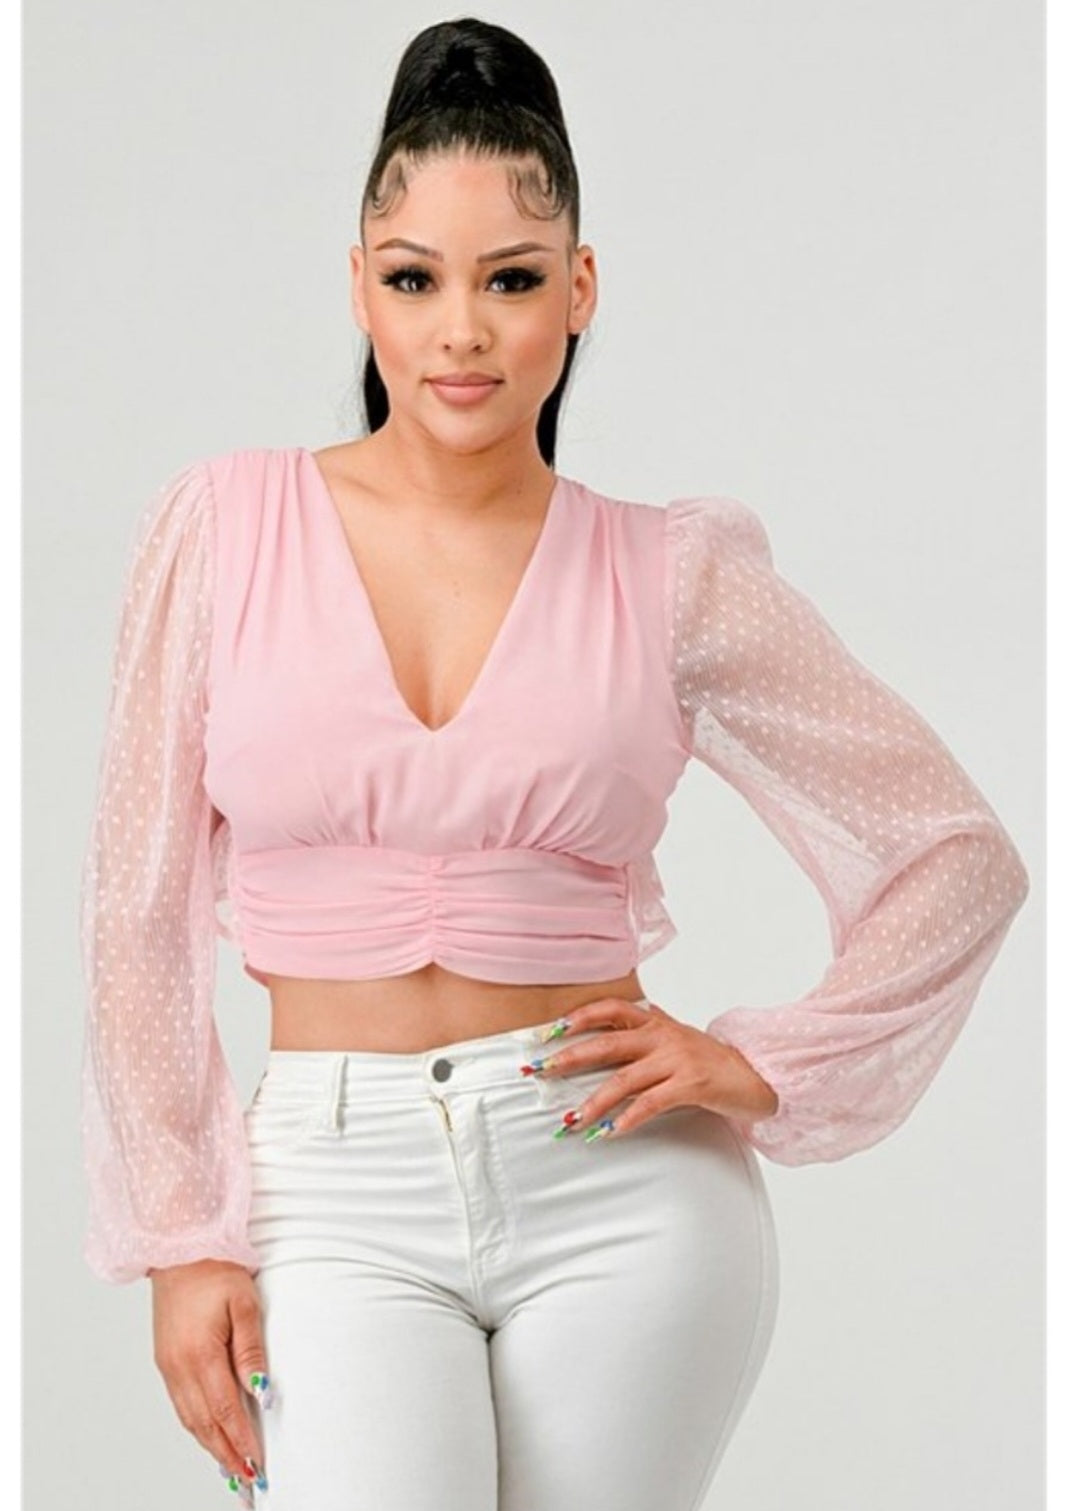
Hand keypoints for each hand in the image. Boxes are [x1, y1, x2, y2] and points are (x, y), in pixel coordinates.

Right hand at [149, 1259, 270, 1504]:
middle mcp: (178, 1367)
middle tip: (249, 1481)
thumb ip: (251, 1349)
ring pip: (190, 1419)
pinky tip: (210, 1436)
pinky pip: (181, 1404)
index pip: (224, 1411)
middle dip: (227, 1455)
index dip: (242, 1441)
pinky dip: (198, 1427)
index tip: (258, 1466)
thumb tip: (260, 1391)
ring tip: (232, 1469)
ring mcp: (168, 1365)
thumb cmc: (215, 1269)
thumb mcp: (243, 1303)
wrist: (179, 1248)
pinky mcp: (165, 1360)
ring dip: (211, 1446)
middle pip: (204, 1424)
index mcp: (199, 1354)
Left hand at [524, 995, 778, 1138]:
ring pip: (623, 1080)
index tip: (548, 1032)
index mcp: (656, 1021)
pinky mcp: (692, 1085)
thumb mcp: (677, 1038)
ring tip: (568, 1121)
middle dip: (568, 1058)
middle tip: (536, 1071)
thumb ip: (647, 1032)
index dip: (578, 1017)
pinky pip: (651, 1104)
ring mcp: (677, 1059)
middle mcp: (663, 1036)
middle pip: (606, 1043)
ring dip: (592, 1103)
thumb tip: (610, 1029)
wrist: (758, 1074)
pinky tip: (608, 1133)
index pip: (610, 1008)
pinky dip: (627, 1120)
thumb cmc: (712, 1060)